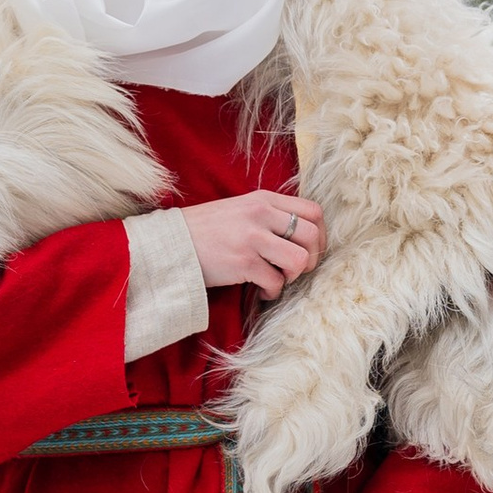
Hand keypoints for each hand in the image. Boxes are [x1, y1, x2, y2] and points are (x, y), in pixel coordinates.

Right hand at [183, 190, 326, 297]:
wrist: (172, 243)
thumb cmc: (207, 230)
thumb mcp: (241, 209)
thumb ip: (270, 215)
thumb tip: (304, 236)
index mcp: (264, 199)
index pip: (313, 211)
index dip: (320, 235)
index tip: (311, 250)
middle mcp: (261, 214)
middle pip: (312, 235)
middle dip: (310, 258)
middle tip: (295, 269)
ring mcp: (252, 238)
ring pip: (299, 260)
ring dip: (293, 276)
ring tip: (278, 279)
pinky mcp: (243, 263)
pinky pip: (276, 282)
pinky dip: (273, 292)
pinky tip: (261, 292)